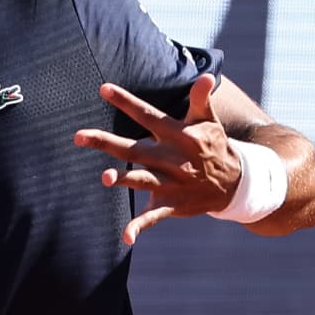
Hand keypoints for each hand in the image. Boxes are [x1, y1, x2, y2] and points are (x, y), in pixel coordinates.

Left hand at [73, 73, 240, 244]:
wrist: (235, 184)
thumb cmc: (214, 146)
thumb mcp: (209, 121)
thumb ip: (201, 99)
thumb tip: (206, 76)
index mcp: (177, 134)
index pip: (147, 115)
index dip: (126, 101)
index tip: (103, 89)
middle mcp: (171, 158)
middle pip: (134, 149)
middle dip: (106, 143)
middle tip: (79, 136)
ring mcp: (170, 182)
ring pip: (143, 180)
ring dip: (124, 179)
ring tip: (105, 178)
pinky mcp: (171, 204)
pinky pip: (153, 217)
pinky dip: (140, 227)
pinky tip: (126, 237)